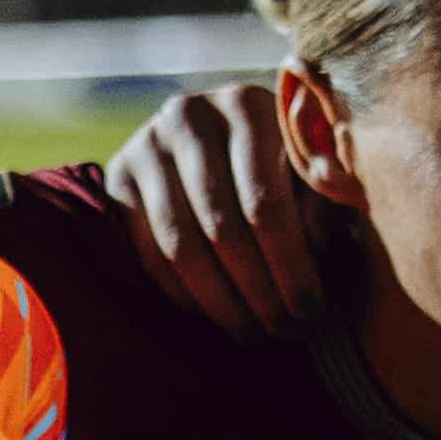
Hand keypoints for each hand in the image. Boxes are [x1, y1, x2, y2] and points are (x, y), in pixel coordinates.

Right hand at [101, 80, 326, 335]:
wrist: (217, 138)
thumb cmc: (283, 161)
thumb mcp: (311, 170)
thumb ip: (322, 198)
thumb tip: (319, 241)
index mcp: (247, 105)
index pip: (265, 203)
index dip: (290, 266)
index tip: (312, 312)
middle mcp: (190, 115)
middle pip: (222, 228)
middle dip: (259, 292)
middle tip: (284, 333)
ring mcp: (146, 145)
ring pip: (182, 246)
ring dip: (222, 303)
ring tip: (254, 334)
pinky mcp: (117, 177)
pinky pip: (149, 253)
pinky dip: (183, 294)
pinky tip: (214, 315)